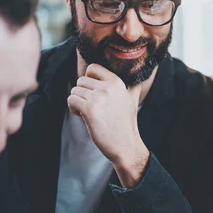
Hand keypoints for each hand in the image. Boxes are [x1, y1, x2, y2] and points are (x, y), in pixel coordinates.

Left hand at [67, 64, 148, 187]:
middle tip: (91, 106)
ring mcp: (98, 97)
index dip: (88, 79)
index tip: (93, 92)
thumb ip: (134, 87)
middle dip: (82, 93)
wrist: (125, 145)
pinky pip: (71, 100)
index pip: (93, 68)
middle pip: (81, 80)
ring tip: (87, 112)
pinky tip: (82, 116)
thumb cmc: (126, 124)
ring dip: (77, 102)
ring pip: (75, 90)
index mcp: (117, 82)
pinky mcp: (89, 109)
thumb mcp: (133, 100)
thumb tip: (141, 78)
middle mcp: (108, 87)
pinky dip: (73, 108)